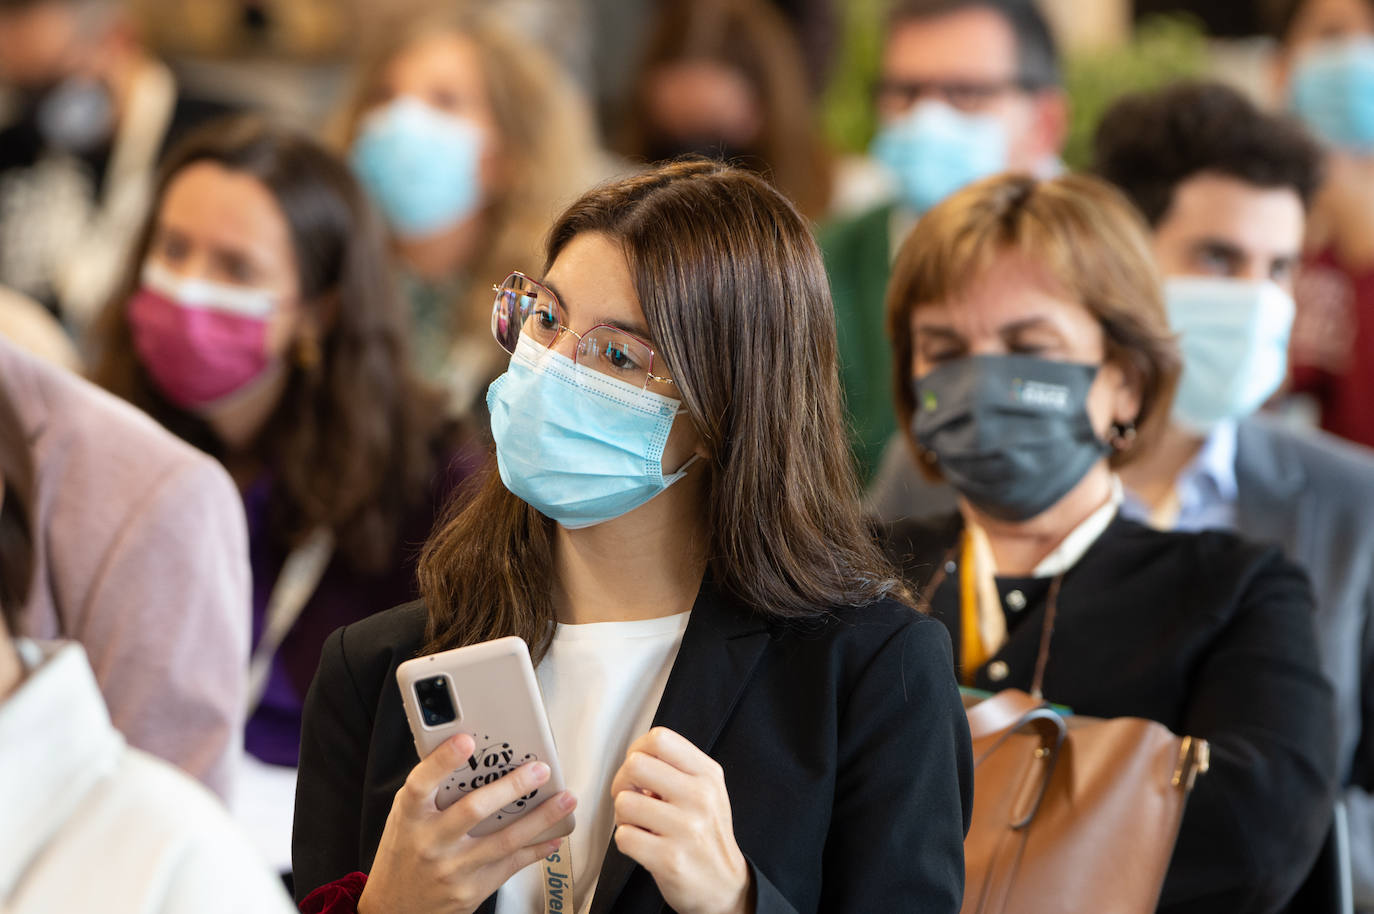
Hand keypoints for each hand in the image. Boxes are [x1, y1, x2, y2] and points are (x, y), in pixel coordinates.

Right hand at [358, 732, 577, 913]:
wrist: (395, 909)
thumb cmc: (405, 853)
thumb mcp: (405, 818)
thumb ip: (431, 791)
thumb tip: (474, 755)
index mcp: (409, 817)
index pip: (421, 784)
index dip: (443, 761)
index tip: (467, 741)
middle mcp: (430, 842)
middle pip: (473, 810)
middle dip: (512, 787)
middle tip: (540, 770)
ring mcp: (453, 868)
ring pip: (504, 840)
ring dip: (541, 818)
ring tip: (565, 798)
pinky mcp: (472, 890)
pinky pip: (512, 864)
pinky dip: (537, 849)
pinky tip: (554, 834)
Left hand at [610, 727, 752, 913]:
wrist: (724, 886)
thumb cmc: (706, 834)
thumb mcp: (706, 791)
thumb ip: (675, 769)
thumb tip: (634, 759)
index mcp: (707, 774)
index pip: (659, 739)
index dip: (637, 750)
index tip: (638, 770)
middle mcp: (700, 797)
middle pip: (635, 765)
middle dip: (623, 782)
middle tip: (632, 798)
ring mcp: (686, 828)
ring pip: (624, 802)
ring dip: (623, 816)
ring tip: (640, 825)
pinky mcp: (670, 859)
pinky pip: (623, 836)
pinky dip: (626, 841)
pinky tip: (643, 845)